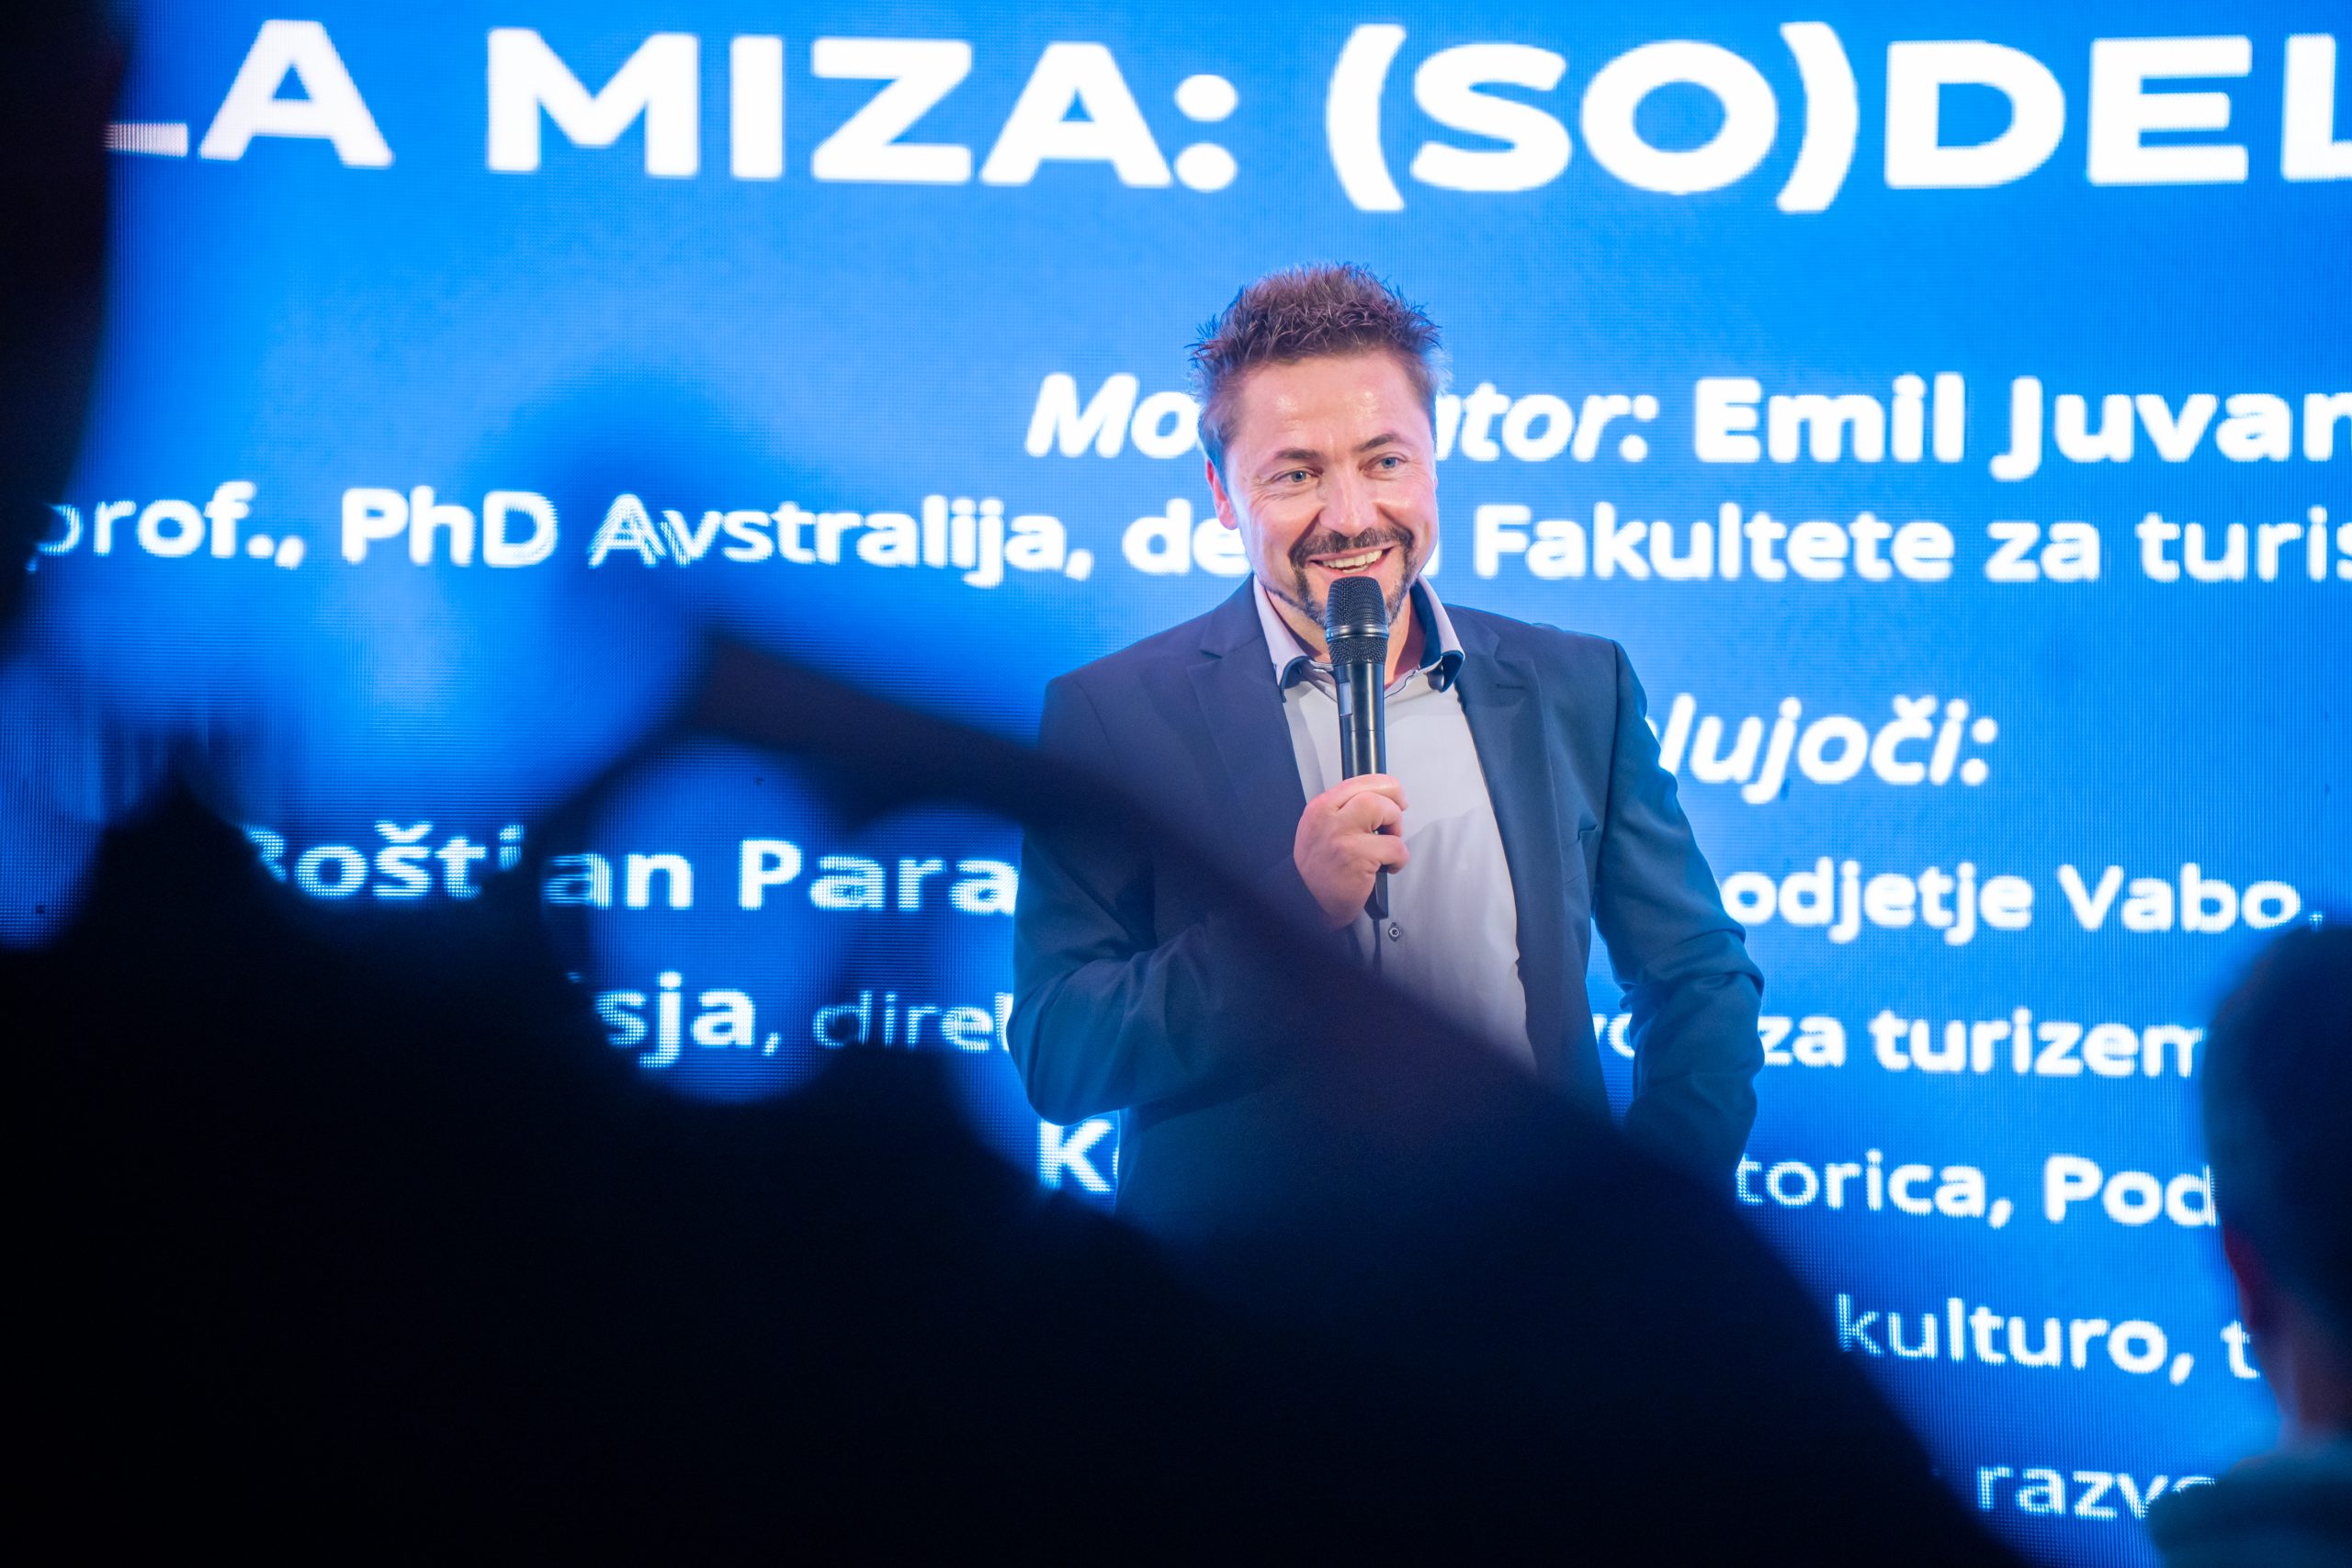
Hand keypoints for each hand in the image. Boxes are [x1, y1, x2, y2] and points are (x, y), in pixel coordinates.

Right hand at [1293, 775, 1408, 928]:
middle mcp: (1329, 818)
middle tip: (1392, 825)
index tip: (1396, 798)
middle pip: (1375, 793)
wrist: (1308, 903)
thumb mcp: (1320, 830)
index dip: (1386, 787)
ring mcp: (1342, 837)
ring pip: (1386, 812)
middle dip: (1393, 808)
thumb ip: (1343, 811)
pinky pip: (1395, 847)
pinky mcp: (1357, 857)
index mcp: (1320, 808)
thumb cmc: (1318, 870)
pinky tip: (1386, 867)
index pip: (1360, 781)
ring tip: (1387, 847)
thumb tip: (1379, 800)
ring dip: (1396, 831)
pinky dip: (1399, 859)